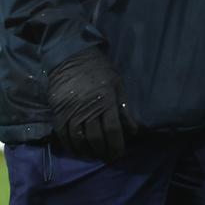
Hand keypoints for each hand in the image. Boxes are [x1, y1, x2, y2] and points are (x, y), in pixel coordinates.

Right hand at [47, 46, 136, 160]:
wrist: (72, 59)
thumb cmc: (100, 70)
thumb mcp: (118, 84)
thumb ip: (124, 108)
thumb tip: (133, 130)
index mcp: (106, 100)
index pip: (113, 130)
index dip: (117, 145)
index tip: (120, 153)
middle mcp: (88, 109)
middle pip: (96, 138)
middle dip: (104, 151)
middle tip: (110, 158)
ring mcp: (71, 113)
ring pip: (80, 140)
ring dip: (89, 152)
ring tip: (97, 156)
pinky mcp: (59, 114)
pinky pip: (64, 137)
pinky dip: (72, 147)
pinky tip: (80, 151)